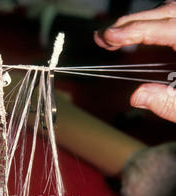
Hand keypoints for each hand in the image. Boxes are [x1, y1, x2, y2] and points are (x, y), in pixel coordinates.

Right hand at [94, 1, 175, 122]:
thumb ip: (168, 105)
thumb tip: (137, 97)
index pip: (167, 28)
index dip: (135, 31)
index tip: (110, 38)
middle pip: (167, 13)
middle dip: (132, 24)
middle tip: (103, 38)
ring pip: (172, 12)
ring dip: (142, 22)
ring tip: (116, 36)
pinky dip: (157, 23)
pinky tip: (142, 33)